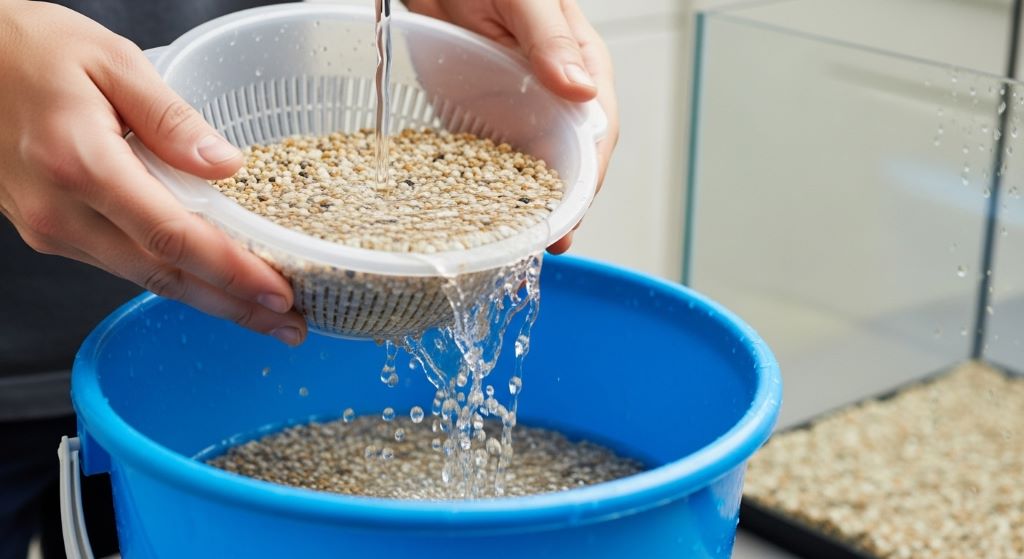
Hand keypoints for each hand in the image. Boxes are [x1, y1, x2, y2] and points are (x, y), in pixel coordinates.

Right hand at [0, 2, 306, 345]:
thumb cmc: (27, 49)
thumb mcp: (111, 60)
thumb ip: (172, 118)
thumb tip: (226, 166)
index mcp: (82, 166)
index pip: (173, 237)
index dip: (231, 272)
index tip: (279, 293)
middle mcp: (62, 212)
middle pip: (164, 274)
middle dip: (234, 306)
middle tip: (291, 325)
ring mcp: (51, 228)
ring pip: (144, 277)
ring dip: (209, 300)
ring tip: (264, 313)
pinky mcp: (50, 230)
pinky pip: (123, 263)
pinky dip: (174, 277)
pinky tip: (210, 283)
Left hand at [405, 0, 618, 253]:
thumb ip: (552, 40)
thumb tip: (582, 92)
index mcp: (579, 62)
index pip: (597, 127)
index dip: (589, 171)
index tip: (576, 205)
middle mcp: (553, 90)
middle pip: (570, 155)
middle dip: (565, 200)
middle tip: (555, 239)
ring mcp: (519, 104)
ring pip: (534, 162)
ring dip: (531, 201)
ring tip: (524, 241)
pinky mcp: (481, 112)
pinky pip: (492, 154)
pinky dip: (490, 185)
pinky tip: (483, 212)